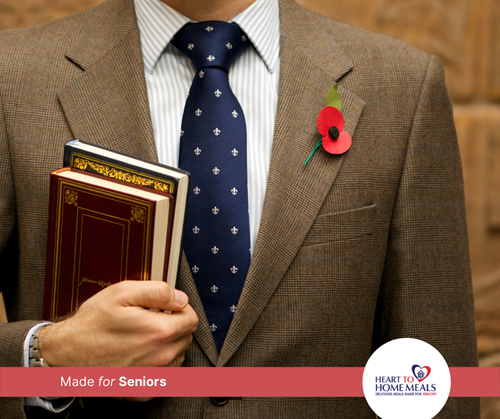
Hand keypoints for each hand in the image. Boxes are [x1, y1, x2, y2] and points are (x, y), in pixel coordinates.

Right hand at [38, 281, 197, 366]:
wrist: (66, 354)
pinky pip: (165, 376)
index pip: (192, 319)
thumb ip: (158, 291)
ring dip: (168, 345)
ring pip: (177, 356)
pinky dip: (158, 364)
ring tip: (145, 337)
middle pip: (186, 338)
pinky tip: (140, 355)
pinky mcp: (143, 390)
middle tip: (152, 320)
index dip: (181, 309)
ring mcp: (153, 376)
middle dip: (175, 326)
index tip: (168, 308)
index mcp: (160, 331)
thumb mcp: (123, 292)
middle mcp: (161, 357)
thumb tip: (180, 298)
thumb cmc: (92, 323)